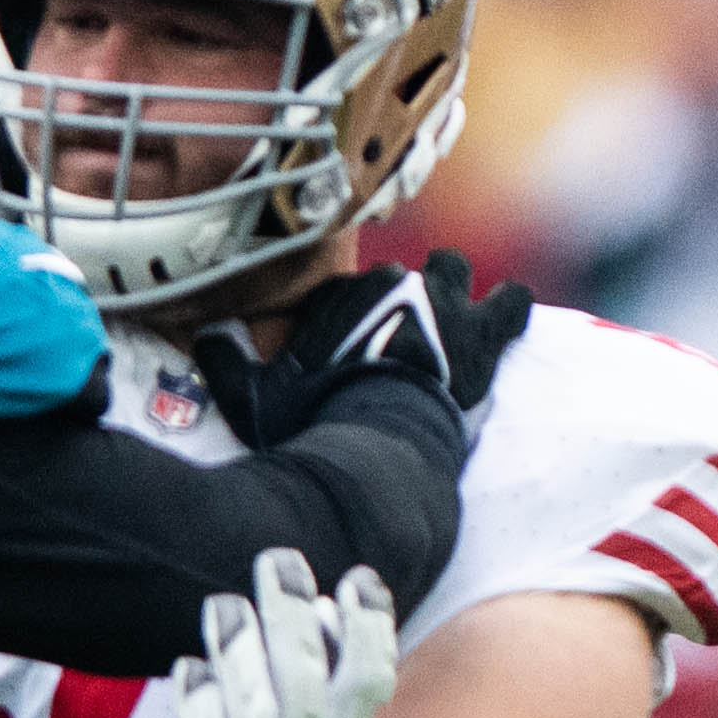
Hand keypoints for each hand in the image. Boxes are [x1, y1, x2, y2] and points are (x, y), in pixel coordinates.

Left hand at [163, 550, 397, 717]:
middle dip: (291, 612)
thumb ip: (331, 688)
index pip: (370, 678)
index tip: (358, 579)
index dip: (368, 626)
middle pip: (304, 675)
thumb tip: (325, 610)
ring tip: (225, 604)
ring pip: (252, 701)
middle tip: (277, 561)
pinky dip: (197, 698)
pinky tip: (189, 669)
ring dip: (238, 647)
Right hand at [220, 249, 528, 438]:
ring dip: (455, 289)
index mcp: (338, 296)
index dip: (348, 319)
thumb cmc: (315, 425)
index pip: (344, 291)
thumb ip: (224, 361)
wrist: (380, 448)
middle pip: (399, 274)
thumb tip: (206, 335)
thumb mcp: (252, 398)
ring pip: (454, 269)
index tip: (350, 350)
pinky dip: (510, 309)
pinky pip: (511, 301)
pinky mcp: (483, 332)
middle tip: (403, 332)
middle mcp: (390, 284)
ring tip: (458, 318)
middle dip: (402, 295)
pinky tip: (511, 316)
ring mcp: (441, 303)